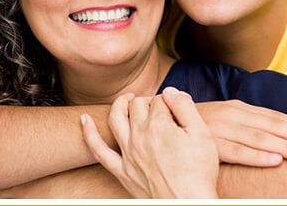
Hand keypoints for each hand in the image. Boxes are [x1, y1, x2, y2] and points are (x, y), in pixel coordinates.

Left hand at [82, 88, 218, 197]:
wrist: (188, 204)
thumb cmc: (199, 172)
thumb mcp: (202, 133)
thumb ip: (185, 106)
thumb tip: (169, 91)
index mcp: (159, 125)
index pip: (159, 100)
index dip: (170, 101)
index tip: (178, 110)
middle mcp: (139, 136)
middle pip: (137, 105)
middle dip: (148, 101)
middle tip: (160, 108)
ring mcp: (128, 154)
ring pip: (115, 118)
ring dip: (120, 103)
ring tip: (127, 99)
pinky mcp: (122, 171)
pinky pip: (98, 150)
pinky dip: (89, 133)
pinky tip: (84, 119)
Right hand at [196, 99, 286, 166]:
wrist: (163, 117)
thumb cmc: (202, 124)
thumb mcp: (228, 119)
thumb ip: (251, 124)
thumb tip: (283, 135)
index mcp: (241, 108)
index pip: (277, 118)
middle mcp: (234, 114)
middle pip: (273, 126)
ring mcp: (221, 127)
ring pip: (259, 138)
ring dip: (286, 146)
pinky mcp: (209, 142)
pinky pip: (236, 151)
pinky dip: (256, 156)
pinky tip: (274, 162)